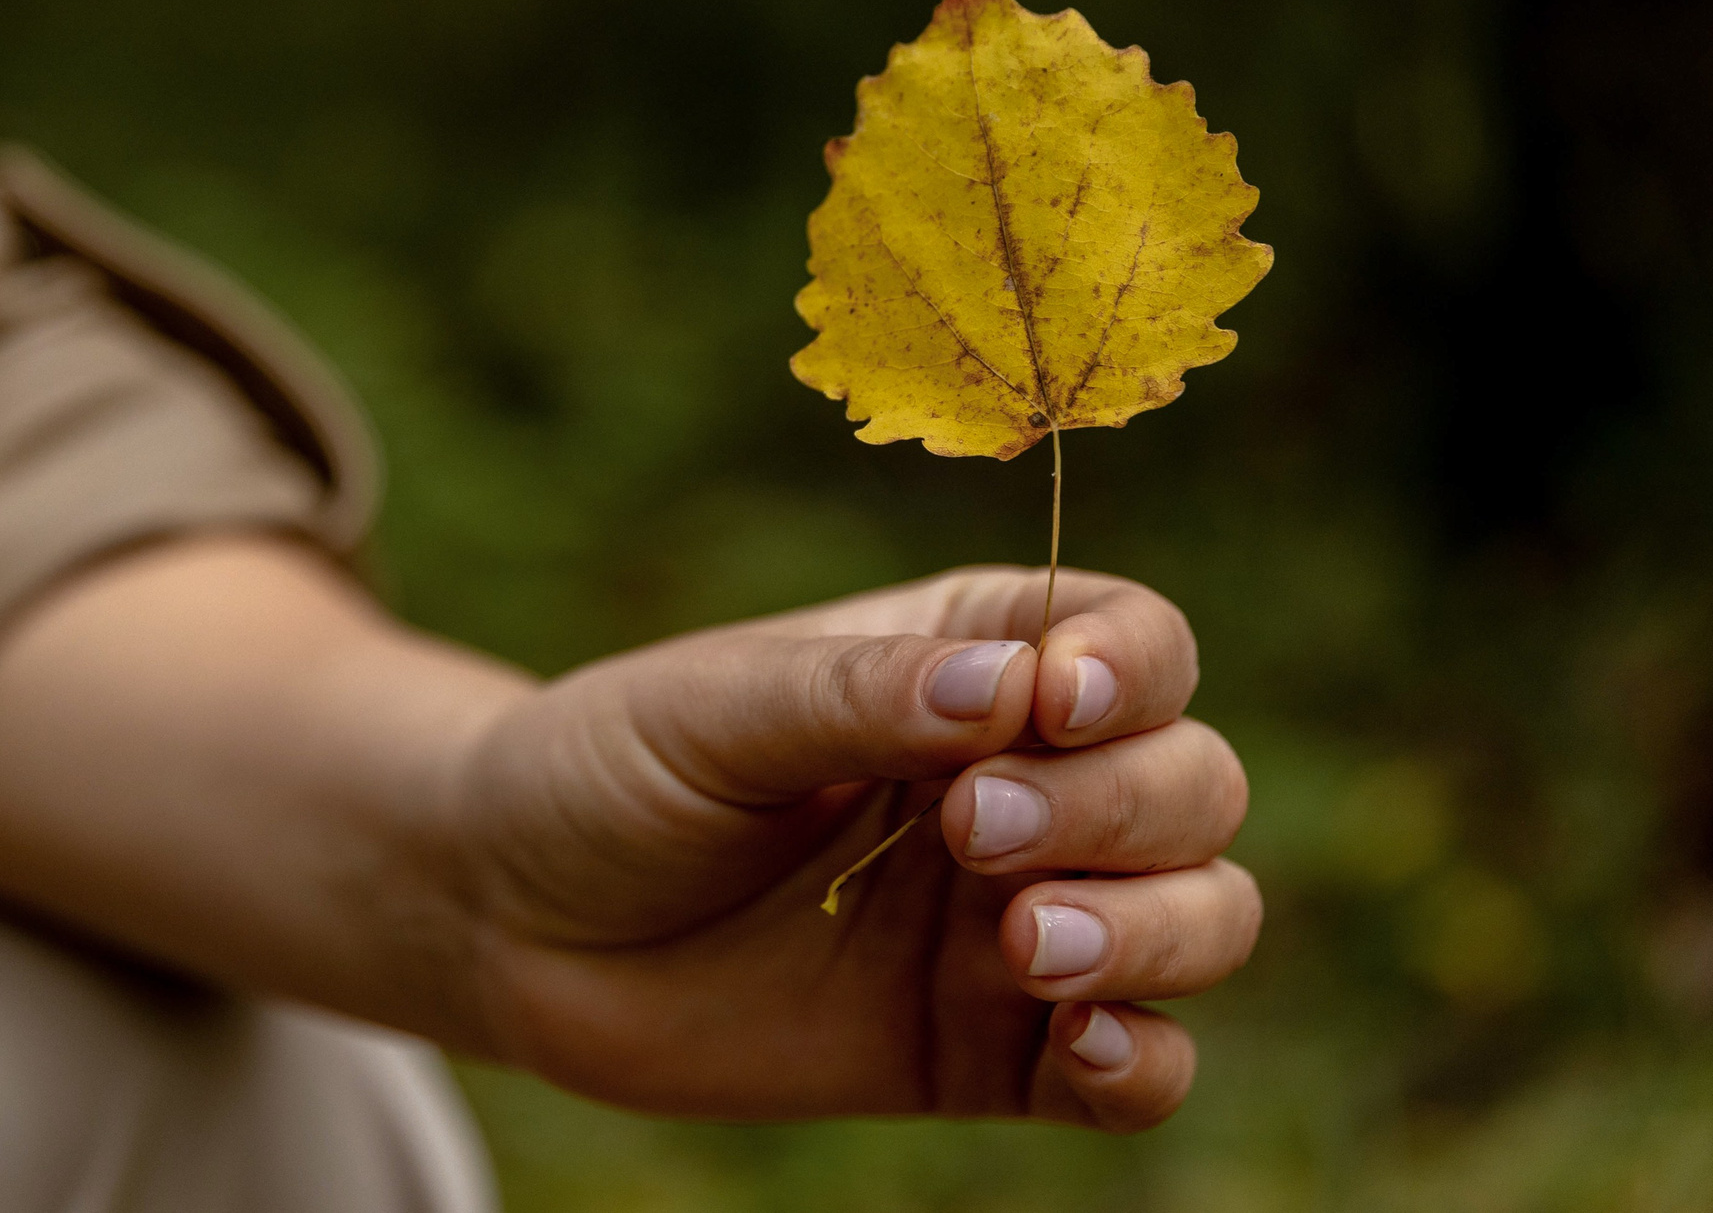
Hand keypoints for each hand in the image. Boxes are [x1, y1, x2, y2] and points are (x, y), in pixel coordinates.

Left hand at [454, 566, 1257, 1129]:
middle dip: (1121, 808)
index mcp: (966, 661)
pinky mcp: (989, 1051)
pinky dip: (1144, 1063)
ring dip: (1156, 930)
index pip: (1133, 641)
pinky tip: (1082, 1047)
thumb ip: (855, 697)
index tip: (1056, 702)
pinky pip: (1136, 1071)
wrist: (513, 922)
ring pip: (1199, 917)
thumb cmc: (608, 775)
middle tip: (971, 832)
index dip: (1132, 667)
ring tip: (1025, 947)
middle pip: (1191, 780)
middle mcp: (1021, 781)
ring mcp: (1015, 920)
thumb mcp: (710, 710)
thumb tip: (1016, 685)